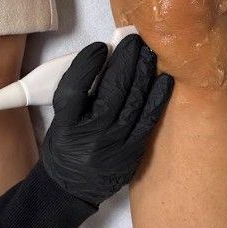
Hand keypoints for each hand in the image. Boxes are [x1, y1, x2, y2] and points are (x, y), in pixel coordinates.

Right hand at [40, 33, 173, 205]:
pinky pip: (148, 120)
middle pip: (111, 90)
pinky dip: (157, 98)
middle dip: (125, 60)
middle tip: (134, 40)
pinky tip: (165, 80)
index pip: (75, 88)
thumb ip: (79, 92)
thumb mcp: (61, 118)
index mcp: (64, 125)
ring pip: (132, 102)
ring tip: (149, 53)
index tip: (99, 46)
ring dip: (143, 72)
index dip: (88, 63)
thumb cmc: (66, 146)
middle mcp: (89, 136)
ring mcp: (113, 146)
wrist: (71, 188)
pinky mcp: (132, 154)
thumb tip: (106, 59)